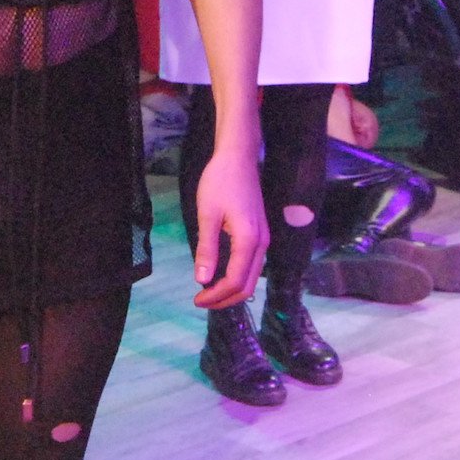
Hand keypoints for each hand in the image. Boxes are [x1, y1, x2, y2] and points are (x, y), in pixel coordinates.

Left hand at [191, 145, 267, 308]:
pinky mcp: (260, 234)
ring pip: (252, 277)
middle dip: (225, 299)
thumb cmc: (220, 181)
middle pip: (248, 285)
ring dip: (231, 290)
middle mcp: (262, 244)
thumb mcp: (207, 214)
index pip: (235, 281)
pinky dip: (237, 277)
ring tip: (208, 292)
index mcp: (249, 240)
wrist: (238, 157)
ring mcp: (263, 239)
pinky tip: (220, 275)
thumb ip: (206, 248)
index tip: (196, 300)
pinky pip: (252, 265)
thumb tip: (202, 280)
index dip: (216, 296)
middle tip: (200, 301)